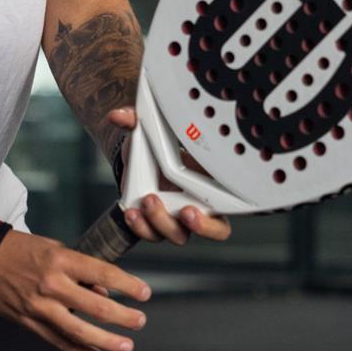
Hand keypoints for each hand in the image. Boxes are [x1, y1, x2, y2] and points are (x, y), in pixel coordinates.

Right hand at [0, 228, 150, 350]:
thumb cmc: (19, 249)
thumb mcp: (53, 249)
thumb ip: (78, 271)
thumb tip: (102, 294)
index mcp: (61, 261)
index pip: (103, 274)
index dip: (127, 286)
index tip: (145, 293)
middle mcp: (52, 284)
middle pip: (96, 307)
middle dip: (123, 317)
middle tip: (140, 322)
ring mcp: (39, 306)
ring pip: (78, 329)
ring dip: (106, 340)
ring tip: (126, 346)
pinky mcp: (27, 321)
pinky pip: (57, 340)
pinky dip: (78, 350)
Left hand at [107, 105, 231, 246]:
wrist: (135, 161)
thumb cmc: (155, 147)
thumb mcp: (150, 131)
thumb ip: (138, 121)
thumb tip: (120, 116)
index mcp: (212, 183)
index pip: (231, 206)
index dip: (225, 208)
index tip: (209, 202)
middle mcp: (199, 205)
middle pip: (214, 229)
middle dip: (201, 226)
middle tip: (184, 211)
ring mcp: (177, 218)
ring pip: (178, 234)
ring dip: (162, 222)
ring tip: (147, 202)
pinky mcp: (154, 224)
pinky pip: (151, 234)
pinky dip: (140, 227)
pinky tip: (132, 213)